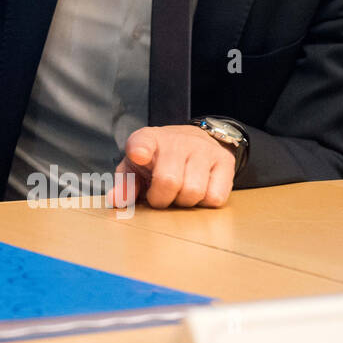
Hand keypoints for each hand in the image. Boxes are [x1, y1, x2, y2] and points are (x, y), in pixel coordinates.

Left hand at [109, 125, 235, 208]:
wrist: (192, 142)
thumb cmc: (157, 160)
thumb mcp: (135, 168)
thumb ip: (125, 184)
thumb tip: (117, 200)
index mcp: (148, 139)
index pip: (142, 142)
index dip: (140, 150)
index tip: (139, 155)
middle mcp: (177, 140)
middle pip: (169, 181)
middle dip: (161, 199)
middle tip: (160, 197)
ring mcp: (203, 149)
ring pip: (193, 192)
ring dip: (184, 202)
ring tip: (179, 193)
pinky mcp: (225, 161)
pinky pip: (215, 197)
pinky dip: (204, 203)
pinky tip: (199, 191)